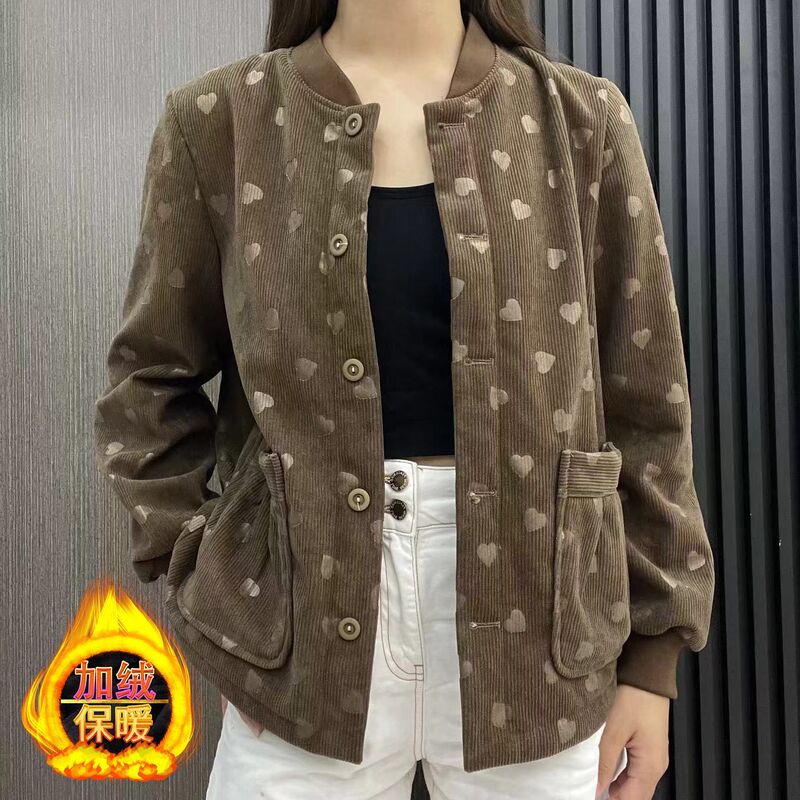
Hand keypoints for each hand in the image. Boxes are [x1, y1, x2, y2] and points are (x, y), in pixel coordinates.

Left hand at [595, 684, 669, 798]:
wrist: (648, 677)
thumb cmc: (633, 698)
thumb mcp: (614, 730)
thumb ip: (606, 763)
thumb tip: (598, 788)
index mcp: (650, 765)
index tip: (593, 796)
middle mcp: (657, 766)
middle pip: (637, 795)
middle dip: (617, 798)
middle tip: (593, 790)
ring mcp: (656, 758)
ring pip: (637, 786)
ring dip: (619, 790)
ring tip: (597, 784)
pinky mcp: (651, 749)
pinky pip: (638, 773)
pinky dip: (624, 778)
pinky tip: (608, 774)